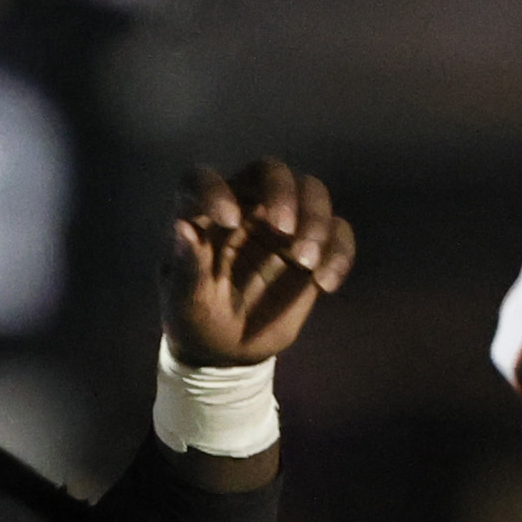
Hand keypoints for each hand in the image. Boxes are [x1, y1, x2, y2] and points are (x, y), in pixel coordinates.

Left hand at [162, 158, 356, 366]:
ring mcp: (282, 225)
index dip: (214, 189)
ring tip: (306, 263)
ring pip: (311, 191)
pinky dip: (339, 252)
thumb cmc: (196, 319)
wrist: (226, 351)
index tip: (228, 221)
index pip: (202, 179)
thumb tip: (182, 227)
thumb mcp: (186, 301)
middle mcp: (243, 208)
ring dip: (316, 220)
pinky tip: (325, 285)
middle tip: (285, 229)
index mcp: (202, 214)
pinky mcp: (313, 247)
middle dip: (283, 192)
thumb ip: (188, 266)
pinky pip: (338, 231)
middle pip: (270, 171)